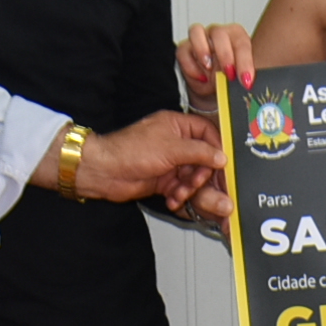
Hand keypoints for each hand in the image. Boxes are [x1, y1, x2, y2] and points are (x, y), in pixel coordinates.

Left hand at [74, 111, 229, 214]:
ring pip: (193, 177)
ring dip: (190, 188)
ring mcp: (170, 162)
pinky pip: (181, 188)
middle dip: (202, 175)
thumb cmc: (129, 151)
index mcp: (177, 125)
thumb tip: (221, 157)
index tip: (221, 163)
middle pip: (203, 159)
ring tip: (181, 193)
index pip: (208, 133)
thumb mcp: (171, 149)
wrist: (103, 171)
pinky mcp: (164, 179)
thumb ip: (200, 153)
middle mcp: (175, 142)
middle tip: (197, 183)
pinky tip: (172, 199)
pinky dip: (179, 196)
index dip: (216, 149)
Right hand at [178, 22, 256, 98]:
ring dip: (202, 50)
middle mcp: (218, 34)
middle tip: (229, 74)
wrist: (213, 89)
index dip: (245, 61)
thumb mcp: (240, 77)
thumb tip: (249, 83)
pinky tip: (201, 78)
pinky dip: (190, 65)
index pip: (241, 42)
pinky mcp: (185, 49)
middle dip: (225, 55)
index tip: (246, 79)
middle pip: (219, 33)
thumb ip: (243, 76)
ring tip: (209, 68)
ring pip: (196, 31)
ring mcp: (200, 39)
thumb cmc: (229, 78)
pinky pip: (183, 51)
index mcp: (237, 36)